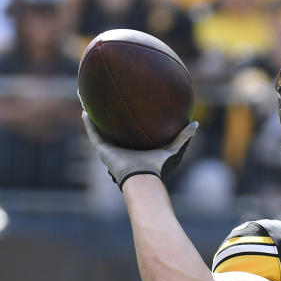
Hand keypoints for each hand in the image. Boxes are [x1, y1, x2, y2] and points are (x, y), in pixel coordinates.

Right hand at [81, 111, 197, 189]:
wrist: (143, 178)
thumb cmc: (158, 167)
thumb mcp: (173, 150)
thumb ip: (183, 137)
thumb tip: (195, 123)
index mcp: (137, 149)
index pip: (133, 134)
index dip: (131, 123)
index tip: (130, 109)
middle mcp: (122, 149)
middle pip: (114, 131)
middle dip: (110, 119)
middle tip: (108, 102)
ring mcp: (111, 150)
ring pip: (100, 130)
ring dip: (94, 118)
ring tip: (89, 102)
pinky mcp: (103, 150)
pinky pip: (94, 134)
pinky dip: (88, 124)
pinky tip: (85, 111)